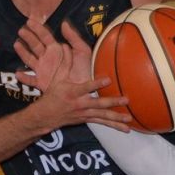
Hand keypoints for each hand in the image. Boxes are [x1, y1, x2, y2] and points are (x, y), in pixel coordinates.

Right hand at [14, 18, 131, 130]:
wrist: (46, 115)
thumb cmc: (52, 95)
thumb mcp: (56, 79)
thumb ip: (64, 63)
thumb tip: (66, 46)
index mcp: (72, 92)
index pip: (86, 87)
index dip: (96, 84)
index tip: (108, 79)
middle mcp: (79, 104)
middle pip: (98, 104)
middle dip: (112, 102)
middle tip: (125, 100)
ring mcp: (84, 113)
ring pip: (102, 116)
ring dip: (116, 117)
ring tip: (129, 118)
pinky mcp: (87, 119)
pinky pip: (102, 123)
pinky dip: (114, 125)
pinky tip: (126, 128)